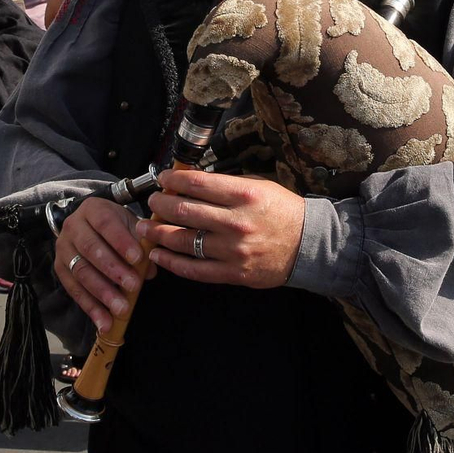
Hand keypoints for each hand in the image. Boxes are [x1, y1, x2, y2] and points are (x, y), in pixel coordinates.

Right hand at [53, 196, 149, 331]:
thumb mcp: (131, 227)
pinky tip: (105, 323)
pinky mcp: (60, 269)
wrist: (91, 227)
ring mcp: (63, 249)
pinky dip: (91, 308)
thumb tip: (150, 270)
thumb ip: (142, 244)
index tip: (138, 258)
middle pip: (91, 249)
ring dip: (103, 293)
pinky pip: (74, 291)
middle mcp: (73, 226)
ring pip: (81, 272)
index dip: (121, 241)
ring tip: (121, 309)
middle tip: (133, 286)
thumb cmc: (117, 228)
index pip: (106, 224)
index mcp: (93, 209)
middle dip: (113, 270)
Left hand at [135, 168, 304, 287]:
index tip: (163, 179)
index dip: (173, 180)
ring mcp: (233, 250)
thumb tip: (191, 182)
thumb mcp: (258, 186)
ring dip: (158, 234)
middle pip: (184, 212)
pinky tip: (158, 255)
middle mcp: (236, 222)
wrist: (309, 244)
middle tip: (152, 202)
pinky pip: (195, 270)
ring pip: (184, 242)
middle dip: (160, 205)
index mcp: (243, 195)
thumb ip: (226, 185)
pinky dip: (172, 263)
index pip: (197, 184)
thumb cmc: (282, 211)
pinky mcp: (233, 273)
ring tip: (145, 228)